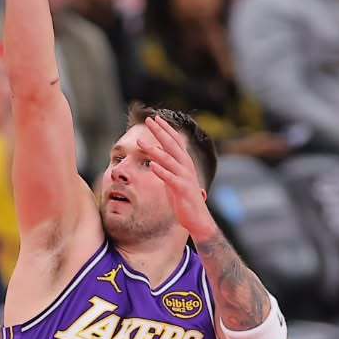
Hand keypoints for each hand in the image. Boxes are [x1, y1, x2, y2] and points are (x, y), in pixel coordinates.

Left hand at [140, 113, 214, 239]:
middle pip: (172, 145)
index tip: (156, 118)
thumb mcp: (174, 180)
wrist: (198, 219)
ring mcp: (185, 177)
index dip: (166, 129)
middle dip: (160, 131)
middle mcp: (186, 167)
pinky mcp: (182, 189)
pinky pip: (170, 178)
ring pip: (168, 159)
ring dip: (154, 150)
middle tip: (149, 120)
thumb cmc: (185, 201)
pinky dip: (161, 171)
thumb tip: (156, 159)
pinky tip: (151, 165)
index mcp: (185, 163)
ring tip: (140, 142)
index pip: (175, 141)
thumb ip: (167, 169)